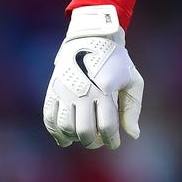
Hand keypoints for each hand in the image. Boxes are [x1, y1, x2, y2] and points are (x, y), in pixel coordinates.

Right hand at [43, 5, 142, 148]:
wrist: (92, 37)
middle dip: (93, 142)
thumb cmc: (117, 61)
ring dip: (75, 138)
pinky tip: (65, 138)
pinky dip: (55, 132)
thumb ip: (133, 109)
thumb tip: (133, 135)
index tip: (115, 143)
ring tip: (84, 138)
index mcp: (105, 89)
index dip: (112, 140)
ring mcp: (65, 90)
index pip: (107, 126)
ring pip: (65, 127)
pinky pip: (49, 117)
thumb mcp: (133, 81)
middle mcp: (83, 91)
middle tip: (99, 142)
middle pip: (85, 131)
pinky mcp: (53, 89)